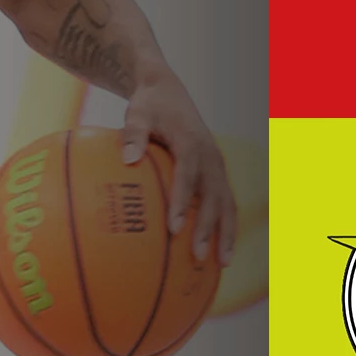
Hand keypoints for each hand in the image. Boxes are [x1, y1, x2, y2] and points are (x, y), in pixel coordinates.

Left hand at [119, 75, 235, 266]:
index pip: (188, 176)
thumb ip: (133, 133)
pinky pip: (224, 202)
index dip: (183, 202)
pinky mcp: (216, 172)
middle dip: (208, 228)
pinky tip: (220, 250)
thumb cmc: (148, 105)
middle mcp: (210, 156)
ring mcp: (217, 165)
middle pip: (214, 196)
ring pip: (227, 203)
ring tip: (222, 264)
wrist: (168, 91)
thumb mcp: (137, 112)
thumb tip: (128, 159)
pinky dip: (226, 226)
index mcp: (191, 142)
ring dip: (226, 233)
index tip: (174, 228)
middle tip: (199, 256)